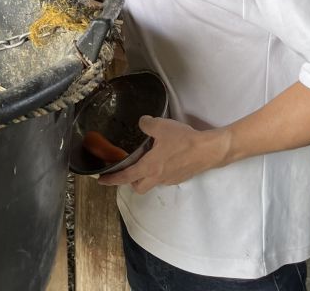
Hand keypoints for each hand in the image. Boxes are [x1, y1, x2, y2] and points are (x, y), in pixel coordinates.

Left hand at [97, 116, 226, 193]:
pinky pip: (164, 178)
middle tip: (127, 169)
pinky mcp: (180, 178)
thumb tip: (142, 123)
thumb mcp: (161, 126)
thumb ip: (147, 124)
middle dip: (130, 182)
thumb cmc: (182, 140)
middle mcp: (158, 178)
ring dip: (146, 176)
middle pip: (138, 187)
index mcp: (149, 167)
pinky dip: (159, 172)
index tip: (101, 181)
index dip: (112, 179)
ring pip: (152, 183)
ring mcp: (170, 180)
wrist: (208, 150)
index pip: (126, 177)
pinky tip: (164, 158)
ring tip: (147, 159)